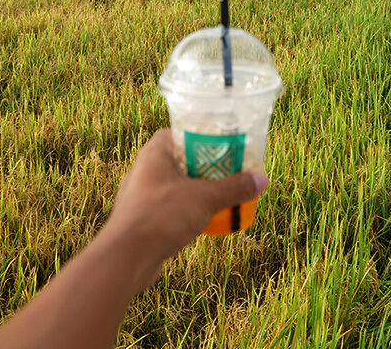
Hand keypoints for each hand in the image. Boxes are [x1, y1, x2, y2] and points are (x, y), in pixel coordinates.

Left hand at [101, 129, 267, 293]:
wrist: (127, 257)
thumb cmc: (162, 215)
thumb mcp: (206, 198)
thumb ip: (234, 187)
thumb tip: (262, 179)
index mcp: (154, 154)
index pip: (177, 134)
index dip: (199, 137)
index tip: (221, 146)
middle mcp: (143, 172)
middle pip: (179, 162)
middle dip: (204, 169)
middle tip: (228, 173)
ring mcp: (140, 197)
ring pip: (174, 188)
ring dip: (195, 193)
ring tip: (219, 199)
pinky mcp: (141, 221)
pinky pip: (168, 210)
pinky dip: (184, 213)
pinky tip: (201, 223)